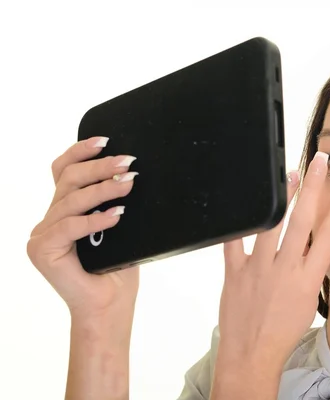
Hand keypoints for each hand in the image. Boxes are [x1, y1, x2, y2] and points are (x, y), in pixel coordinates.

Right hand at [27, 136, 139, 321]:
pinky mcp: (42, 251)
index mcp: (64, 212)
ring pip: (70, 200)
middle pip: (68, 181)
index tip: (105, 140)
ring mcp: (42, 236)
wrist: (109, 308)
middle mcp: (49, 221)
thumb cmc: (117, 271)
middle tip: (127, 163)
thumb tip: (130, 173)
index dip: (80, 152)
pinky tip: (117, 215)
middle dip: (99, 167)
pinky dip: (95, 219)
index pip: (63, 172)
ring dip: (102, 189)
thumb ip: (114, 203)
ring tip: (129, 183)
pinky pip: (69, 226)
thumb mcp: (119, 229)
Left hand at [217, 151, 329, 367]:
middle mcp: (285, 269)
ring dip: (282, 195)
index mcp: (308, 278)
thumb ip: (311, 269)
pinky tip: (244, 199)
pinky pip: (234, 241)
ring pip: (271, 223)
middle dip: (313, 186)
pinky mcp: (234, 273)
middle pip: (303, 219)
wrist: (253, 354)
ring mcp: (258, 269)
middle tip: (319, 161)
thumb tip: (314, 244)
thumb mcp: (309, 300)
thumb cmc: (283, 330)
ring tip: (290, 173)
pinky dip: (238, 220)